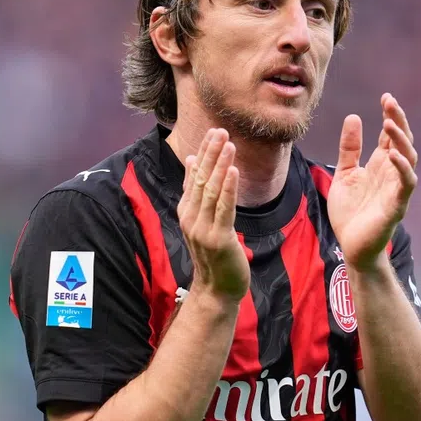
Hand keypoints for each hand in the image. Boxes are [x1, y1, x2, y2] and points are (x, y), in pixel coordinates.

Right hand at [178, 128, 249, 302]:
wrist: (216, 289)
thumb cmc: (214, 254)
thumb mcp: (202, 219)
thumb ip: (196, 191)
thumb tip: (192, 160)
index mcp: (186, 211)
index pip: (194, 175)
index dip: (203, 152)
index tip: (212, 131)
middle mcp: (191, 217)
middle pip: (201, 179)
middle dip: (211, 153)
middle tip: (221, 130)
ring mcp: (203, 229)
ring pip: (212, 191)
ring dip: (220, 165)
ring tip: (229, 144)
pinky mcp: (219, 238)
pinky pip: (224, 209)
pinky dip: (229, 188)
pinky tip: (234, 170)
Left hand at [328, 93, 417, 270]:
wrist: (351, 247)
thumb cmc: (350, 213)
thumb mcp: (345, 174)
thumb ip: (349, 148)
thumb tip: (354, 117)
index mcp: (381, 165)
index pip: (391, 135)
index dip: (391, 116)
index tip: (386, 97)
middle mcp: (392, 174)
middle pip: (403, 141)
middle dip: (399, 121)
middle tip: (390, 102)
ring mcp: (397, 189)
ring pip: (409, 158)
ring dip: (401, 140)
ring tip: (389, 123)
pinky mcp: (397, 205)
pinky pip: (406, 184)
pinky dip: (402, 168)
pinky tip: (393, 154)